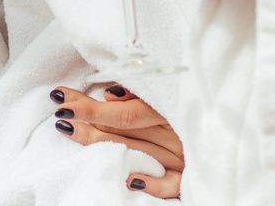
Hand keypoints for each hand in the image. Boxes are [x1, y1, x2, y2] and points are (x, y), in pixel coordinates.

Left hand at [49, 84, 181, 198]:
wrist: (214, 118)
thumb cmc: (175, 101)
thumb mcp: (157, 90)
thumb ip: (135, 92)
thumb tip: (109, 96)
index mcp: (167, 106)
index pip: (124, 111)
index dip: (91, 107)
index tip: (61, 98)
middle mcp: (174, 131)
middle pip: (124, 129)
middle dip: (88, 120)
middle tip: (60, 113)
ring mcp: (182, 155)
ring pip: (137, 153)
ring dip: (103, 146)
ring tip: (72, 132)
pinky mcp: (189, 175)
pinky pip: (171, 185)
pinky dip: (152, 184)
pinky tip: (129, 180)